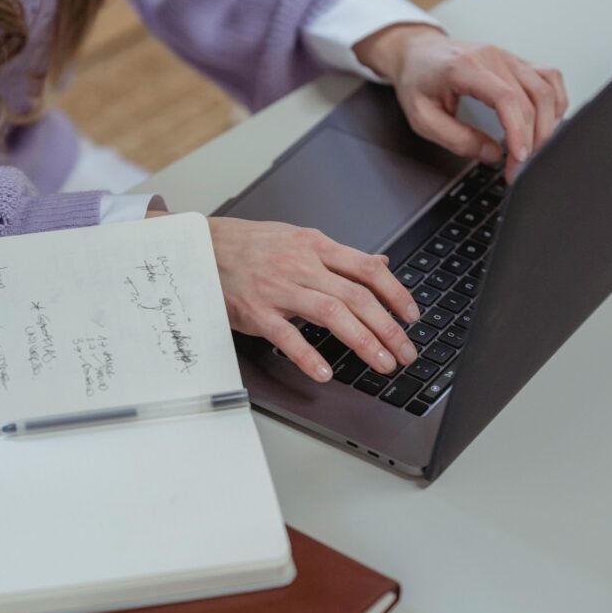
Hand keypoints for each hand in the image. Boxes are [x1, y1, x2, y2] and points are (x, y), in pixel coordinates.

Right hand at [208, 217, 419, 382]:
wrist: (199, 247)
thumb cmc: (249, 246)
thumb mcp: (299, 240)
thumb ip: (340, 257)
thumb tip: (380, 264)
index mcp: (316, 246)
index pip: (368, 269)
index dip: (396, 294)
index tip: (412, 316)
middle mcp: (302, 265)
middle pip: (357, 296)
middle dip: (388, 328)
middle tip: (406, 352)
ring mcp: (279, 288)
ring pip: (332, 314)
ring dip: (363, 341)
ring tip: (382, 363)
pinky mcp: (256, 311)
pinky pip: (287, 336)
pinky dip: (308, 355)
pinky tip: (325, 372)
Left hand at [354, 25, 567, 181]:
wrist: (417, 52)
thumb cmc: (417, 81)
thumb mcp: (423, 119)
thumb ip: (457, 139)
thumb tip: (493, 155)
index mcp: (465, 68)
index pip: (506, 98)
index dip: (518, 131)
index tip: (519, 158)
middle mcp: (492, 58)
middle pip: (533, 97)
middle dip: (533, 139)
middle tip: (520, 168)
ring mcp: (508, 57)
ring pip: (547, 88)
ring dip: (548, 124)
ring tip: (534, 151)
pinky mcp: (517, 62)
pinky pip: (549, 79)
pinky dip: (555, 104)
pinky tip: (546, 124)